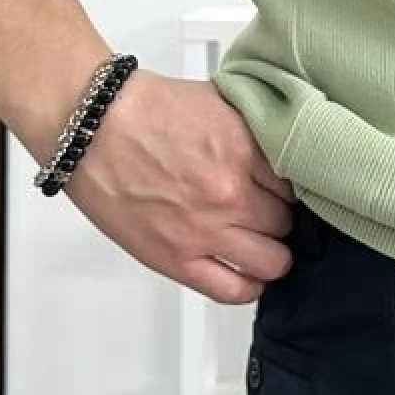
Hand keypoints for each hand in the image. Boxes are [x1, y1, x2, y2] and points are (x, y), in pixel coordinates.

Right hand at [61, 68, 296, 304]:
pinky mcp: (177, 258)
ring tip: (258, 242)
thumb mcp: (220, 104)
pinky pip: (234, 290)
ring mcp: (205, 231)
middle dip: (280, 217)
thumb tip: (284, 146)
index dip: (294, 187)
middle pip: (288, 223)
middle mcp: (230, 195)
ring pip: (273, 261)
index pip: (301, 185)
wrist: (93, 126)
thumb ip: (256, 132)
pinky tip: (247, 273)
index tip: (284, 190)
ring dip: (270, 252)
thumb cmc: (144, 111)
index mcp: (245, 151)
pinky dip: (249, 286)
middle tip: (266, 211)